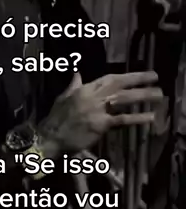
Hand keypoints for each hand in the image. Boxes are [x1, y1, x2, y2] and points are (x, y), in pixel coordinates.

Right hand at [35, 71, 162, 155]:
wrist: (50, 136)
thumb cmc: (55, 119)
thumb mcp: (63, 97)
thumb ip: (73, 85)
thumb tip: (76, 72)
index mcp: (84, 89)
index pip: (110, 78)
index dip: (127, 75)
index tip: (141, 74)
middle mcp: (93, 96)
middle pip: (120, 85)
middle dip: (139, 80)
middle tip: (156, 77)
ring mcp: (97, 110)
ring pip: (124, 99)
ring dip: (143, 96)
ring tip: (158, 95)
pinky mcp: (100, 124)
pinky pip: (122, 120)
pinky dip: (136, 118)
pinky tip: (149, 117)